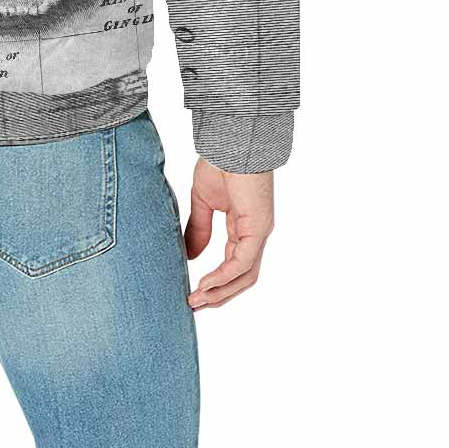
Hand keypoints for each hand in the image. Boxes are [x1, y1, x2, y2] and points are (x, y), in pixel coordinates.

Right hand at [185, 158, 273, 309]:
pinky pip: (242, 262)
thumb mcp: (202, 200)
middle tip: (194, 305)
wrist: (231, 142)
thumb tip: (190, 256)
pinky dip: (224, 276)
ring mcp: (258, 233)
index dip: (215, 282)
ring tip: (198, 300)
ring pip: (244, 275)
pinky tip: (206, 283)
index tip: (192, 292)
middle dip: (218, 294)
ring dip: (221, 292)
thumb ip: (198, 229)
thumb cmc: (220, 162)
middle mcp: (253, 234)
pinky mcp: (258, 228)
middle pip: (242, 277)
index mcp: (242, 227)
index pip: (233, 264)